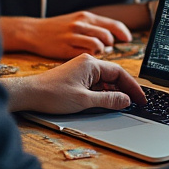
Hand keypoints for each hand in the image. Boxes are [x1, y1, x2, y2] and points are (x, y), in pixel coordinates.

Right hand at [0, 12, 132, 59]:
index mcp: (86, 17)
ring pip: (98, 46)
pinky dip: (89, 57)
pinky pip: (85, 54)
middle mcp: (81, 24)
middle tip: (107, 49)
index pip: (113, 24)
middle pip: (107, 36)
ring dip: (100, 52)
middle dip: (110, 44)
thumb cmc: (56, 28)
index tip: (127, 39)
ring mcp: (73, 36)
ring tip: (94, 53)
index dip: (123, 33)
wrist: (33, 31)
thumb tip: (111, 37)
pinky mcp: (66, 48)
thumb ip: (93, 27)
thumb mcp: (76, 21)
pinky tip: (85, 57)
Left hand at [5, 53, 144, 113]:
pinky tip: (105, 103)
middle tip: (135, 103)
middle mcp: (87, 63)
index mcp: (91, 64)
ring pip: (105, 81)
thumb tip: (125, 100)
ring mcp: (81, 70)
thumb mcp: (84, 100)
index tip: (140, 99)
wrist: (28, 94)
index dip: (132, 87)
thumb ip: (108, 100)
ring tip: (122, 105)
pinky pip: (95, 84)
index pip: (120, 73)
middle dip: (125, 90)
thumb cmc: (51, 94)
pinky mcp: (75, 78)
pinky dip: (103, 93)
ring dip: (113, 93)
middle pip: (114, 76)